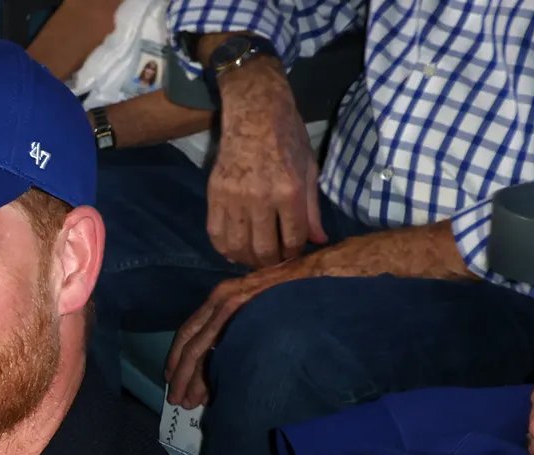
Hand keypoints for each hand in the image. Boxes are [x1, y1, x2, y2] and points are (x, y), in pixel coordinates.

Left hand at [164, 223, 472, 407]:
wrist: (382, 259)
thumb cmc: (353, 285)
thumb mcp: (308, 312)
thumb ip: (286, 327)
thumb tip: (270, 360)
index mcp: (257, 292)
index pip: (213, 323)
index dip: (194, 352)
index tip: (185, 382)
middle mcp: (251, 285)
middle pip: (203, 325)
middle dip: (186, 362)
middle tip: (176, 396)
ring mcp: (260, 283)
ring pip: (210, 323)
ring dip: (194, 359)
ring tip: (185, 394)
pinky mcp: (273, 284)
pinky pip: (232, 312)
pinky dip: (215, 338)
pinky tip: (205, 365)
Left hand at [165, 257, 306, 406]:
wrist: (323, 272)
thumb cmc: (298, 289)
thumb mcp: (261, 305)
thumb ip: (243, 323)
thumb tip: (229, 355)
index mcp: (223, 296)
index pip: (191, 329)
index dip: (178, 355)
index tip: (173, 377)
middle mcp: (220, 298)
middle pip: (189, 341)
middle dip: (180, 373)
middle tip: (175, 399)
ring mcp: (230, 303)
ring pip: (199, 348)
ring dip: (191, 378)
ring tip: (187, 401)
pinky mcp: (243, 310)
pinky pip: (219, 346)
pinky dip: (211, 372)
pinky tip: (209, 391)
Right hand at [209, 59, 327, 267]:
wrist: (254, 113)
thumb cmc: (287, 138)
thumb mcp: (308, 170)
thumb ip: (312, 209)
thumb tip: (319, 240)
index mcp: (289, 191)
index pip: (292, 239)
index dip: (293, 253)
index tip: (292, 254)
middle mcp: (260, 198)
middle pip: (264, 249)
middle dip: (271, 262)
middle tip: (274, 260)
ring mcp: (234, 198)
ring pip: (238, 247)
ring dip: (248, 259)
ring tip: (255, 258)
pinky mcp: (214, 195)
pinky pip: (216, 233)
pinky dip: (225, 248)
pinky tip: (234, 250)